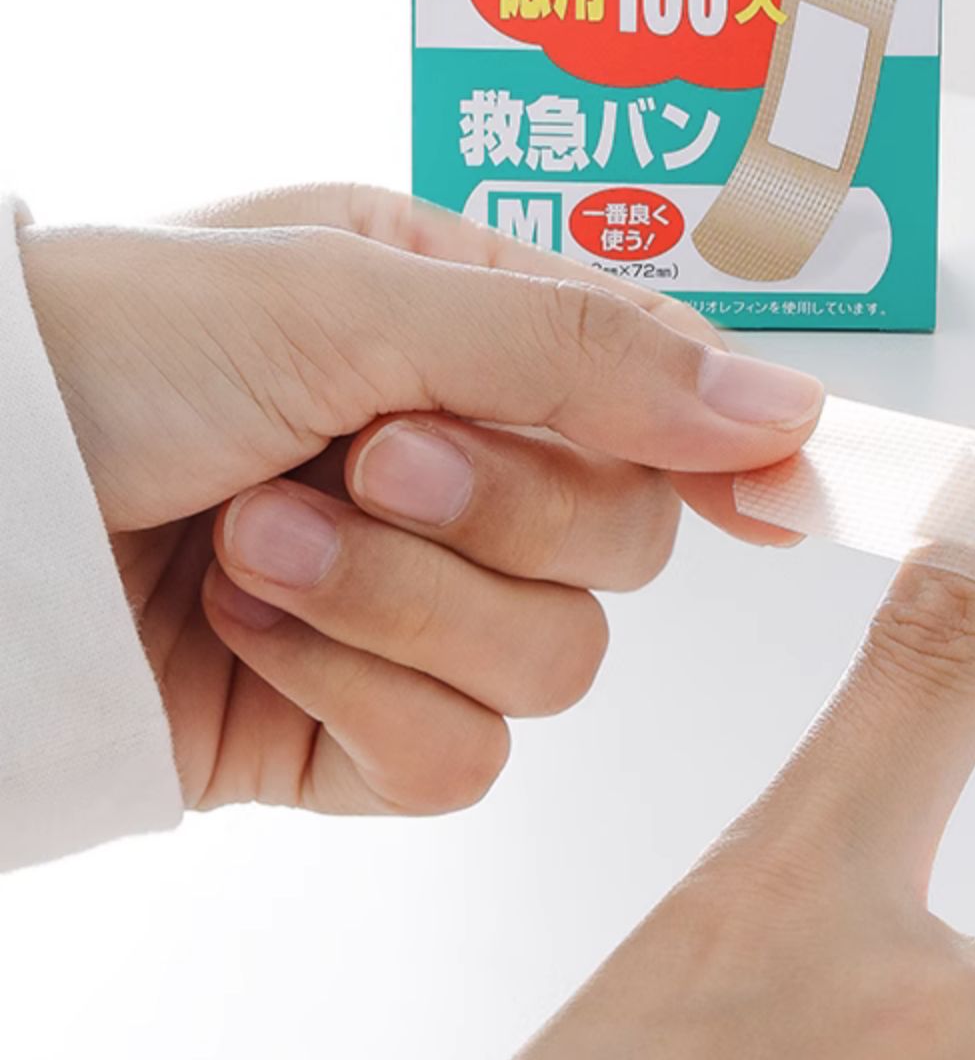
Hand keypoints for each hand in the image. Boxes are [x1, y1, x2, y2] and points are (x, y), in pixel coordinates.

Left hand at [18, 183, 819, 815]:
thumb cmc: (107, 344)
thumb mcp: (349, 300)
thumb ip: (579, 354)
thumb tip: (782, 409)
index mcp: (458, 324)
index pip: (654, 390)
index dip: (728, 443)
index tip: (783, 496)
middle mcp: (448, 461)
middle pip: (625, 541)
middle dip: (501, 508)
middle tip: (365, 458)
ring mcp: (402, 606)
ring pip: (555, 662)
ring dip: (402, 601)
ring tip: (257, 537)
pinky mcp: (342, 730)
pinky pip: (454, 759)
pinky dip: (355, 693)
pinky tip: (246, 626)